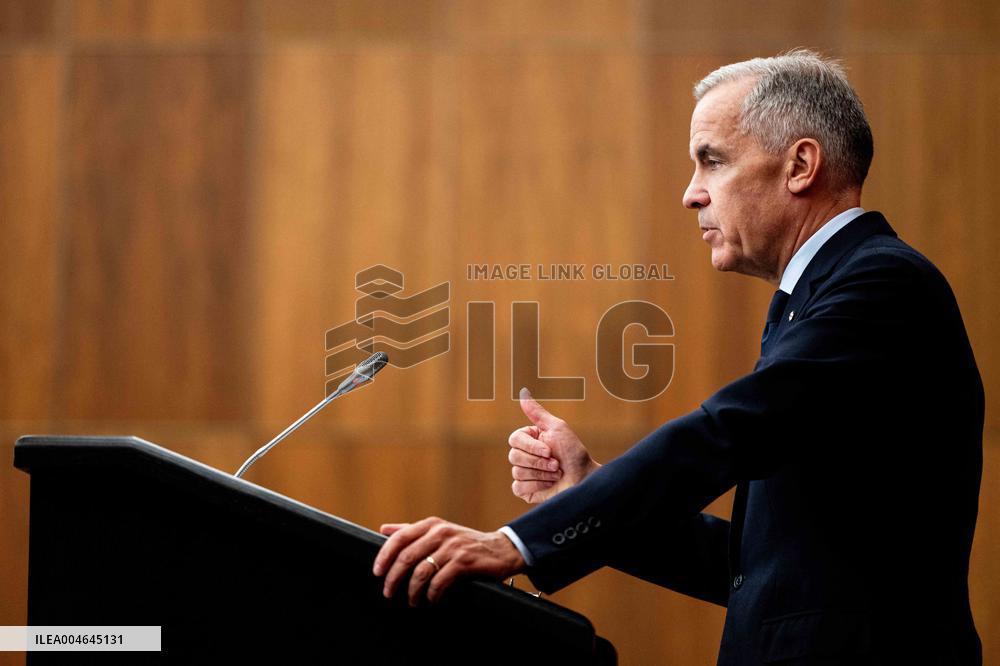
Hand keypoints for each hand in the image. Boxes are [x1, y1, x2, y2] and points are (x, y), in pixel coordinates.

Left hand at [372, 517, 525, 606]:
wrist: (502, 549)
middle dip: (394, 578)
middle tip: (389, 592)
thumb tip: (383, 529)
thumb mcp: (439, 532)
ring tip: (412, 601)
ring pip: (422, 571)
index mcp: (431, 525)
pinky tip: (432, 600)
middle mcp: (440, 533)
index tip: (377, 573)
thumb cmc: (467, 543)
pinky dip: (432, 594)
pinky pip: (440, 581)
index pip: (399, 538)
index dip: (384, 556)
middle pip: (407, 556)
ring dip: (413, 591)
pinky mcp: (465, 561)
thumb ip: (412, 531)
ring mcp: (453, 546)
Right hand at [508, 387, 599, 503]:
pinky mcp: (526, 490)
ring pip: (517, 472)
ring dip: (541, 474)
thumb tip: (522, 392)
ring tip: (557, 474)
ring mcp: (524, 473)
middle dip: (539, 462)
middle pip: (514, 456)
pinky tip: (549, 484)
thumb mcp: (557, 428)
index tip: (549, 450)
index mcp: (529, 439)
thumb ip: (537, 413)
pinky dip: (536, 486)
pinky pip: (518, 487)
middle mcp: (525, 455)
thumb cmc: (574, 453)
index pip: (514, 439)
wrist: (584, 479)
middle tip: (557, 464)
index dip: (531, 447)